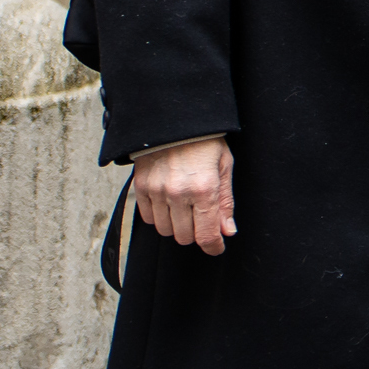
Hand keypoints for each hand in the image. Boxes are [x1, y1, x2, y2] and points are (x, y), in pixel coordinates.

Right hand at [132, 135, 235, 255]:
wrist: (175, 120)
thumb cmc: (205, 141)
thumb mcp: (224, 166)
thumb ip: (226, 202)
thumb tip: (227, 231)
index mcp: (204, 188)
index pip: (206, 234)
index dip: (213, 246)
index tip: (216, 248)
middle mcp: (179, 193)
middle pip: (185, 237)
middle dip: (196, 234)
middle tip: (202, 220)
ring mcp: (157, 191)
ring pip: (166, 231)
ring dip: (178, 226)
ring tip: (186, 209)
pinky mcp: (141, 188)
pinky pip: (148, 219)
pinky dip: (160, 217)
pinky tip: (170, 204)